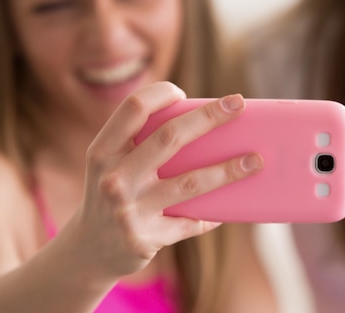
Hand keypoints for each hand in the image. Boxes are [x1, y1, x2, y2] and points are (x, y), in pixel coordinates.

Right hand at [71, 82, 261, 280]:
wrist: (88, 251)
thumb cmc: (113, 193)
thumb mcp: (112, 164)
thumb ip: (141, 143)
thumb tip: (204, 122)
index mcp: (103, 151)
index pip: (134, 108)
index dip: (162, 93)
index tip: (184, 93)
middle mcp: (114, 179)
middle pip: (170, 137)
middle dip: (209, 117)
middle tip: (239, 104)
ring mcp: (129, 211)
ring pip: (191, 183)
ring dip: (229, 170)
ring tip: (256, 160)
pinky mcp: (146, 239)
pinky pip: (192, 222)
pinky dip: (213, 215)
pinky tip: (230, 208)